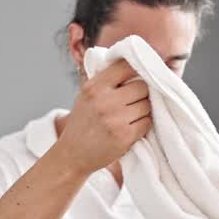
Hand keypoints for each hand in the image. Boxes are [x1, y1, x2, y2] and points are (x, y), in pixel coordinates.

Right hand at [55, 60, 151, 176]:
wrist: (72, 155)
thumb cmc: (82, 123)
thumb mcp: (86, 96)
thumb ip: (105, 81)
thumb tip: (133, 64)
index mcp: (94, 87)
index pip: (125, 66)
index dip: (137, 68)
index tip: (140, 73)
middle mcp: (104, 101)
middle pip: (142, 86)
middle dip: (141, 93)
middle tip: (134, 101)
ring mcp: (115, 119)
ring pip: (147, 105)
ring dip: (144, 110)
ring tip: (131, 115)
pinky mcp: (124, 136)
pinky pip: (147, 122)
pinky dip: (143, 124)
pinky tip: (132, 127)